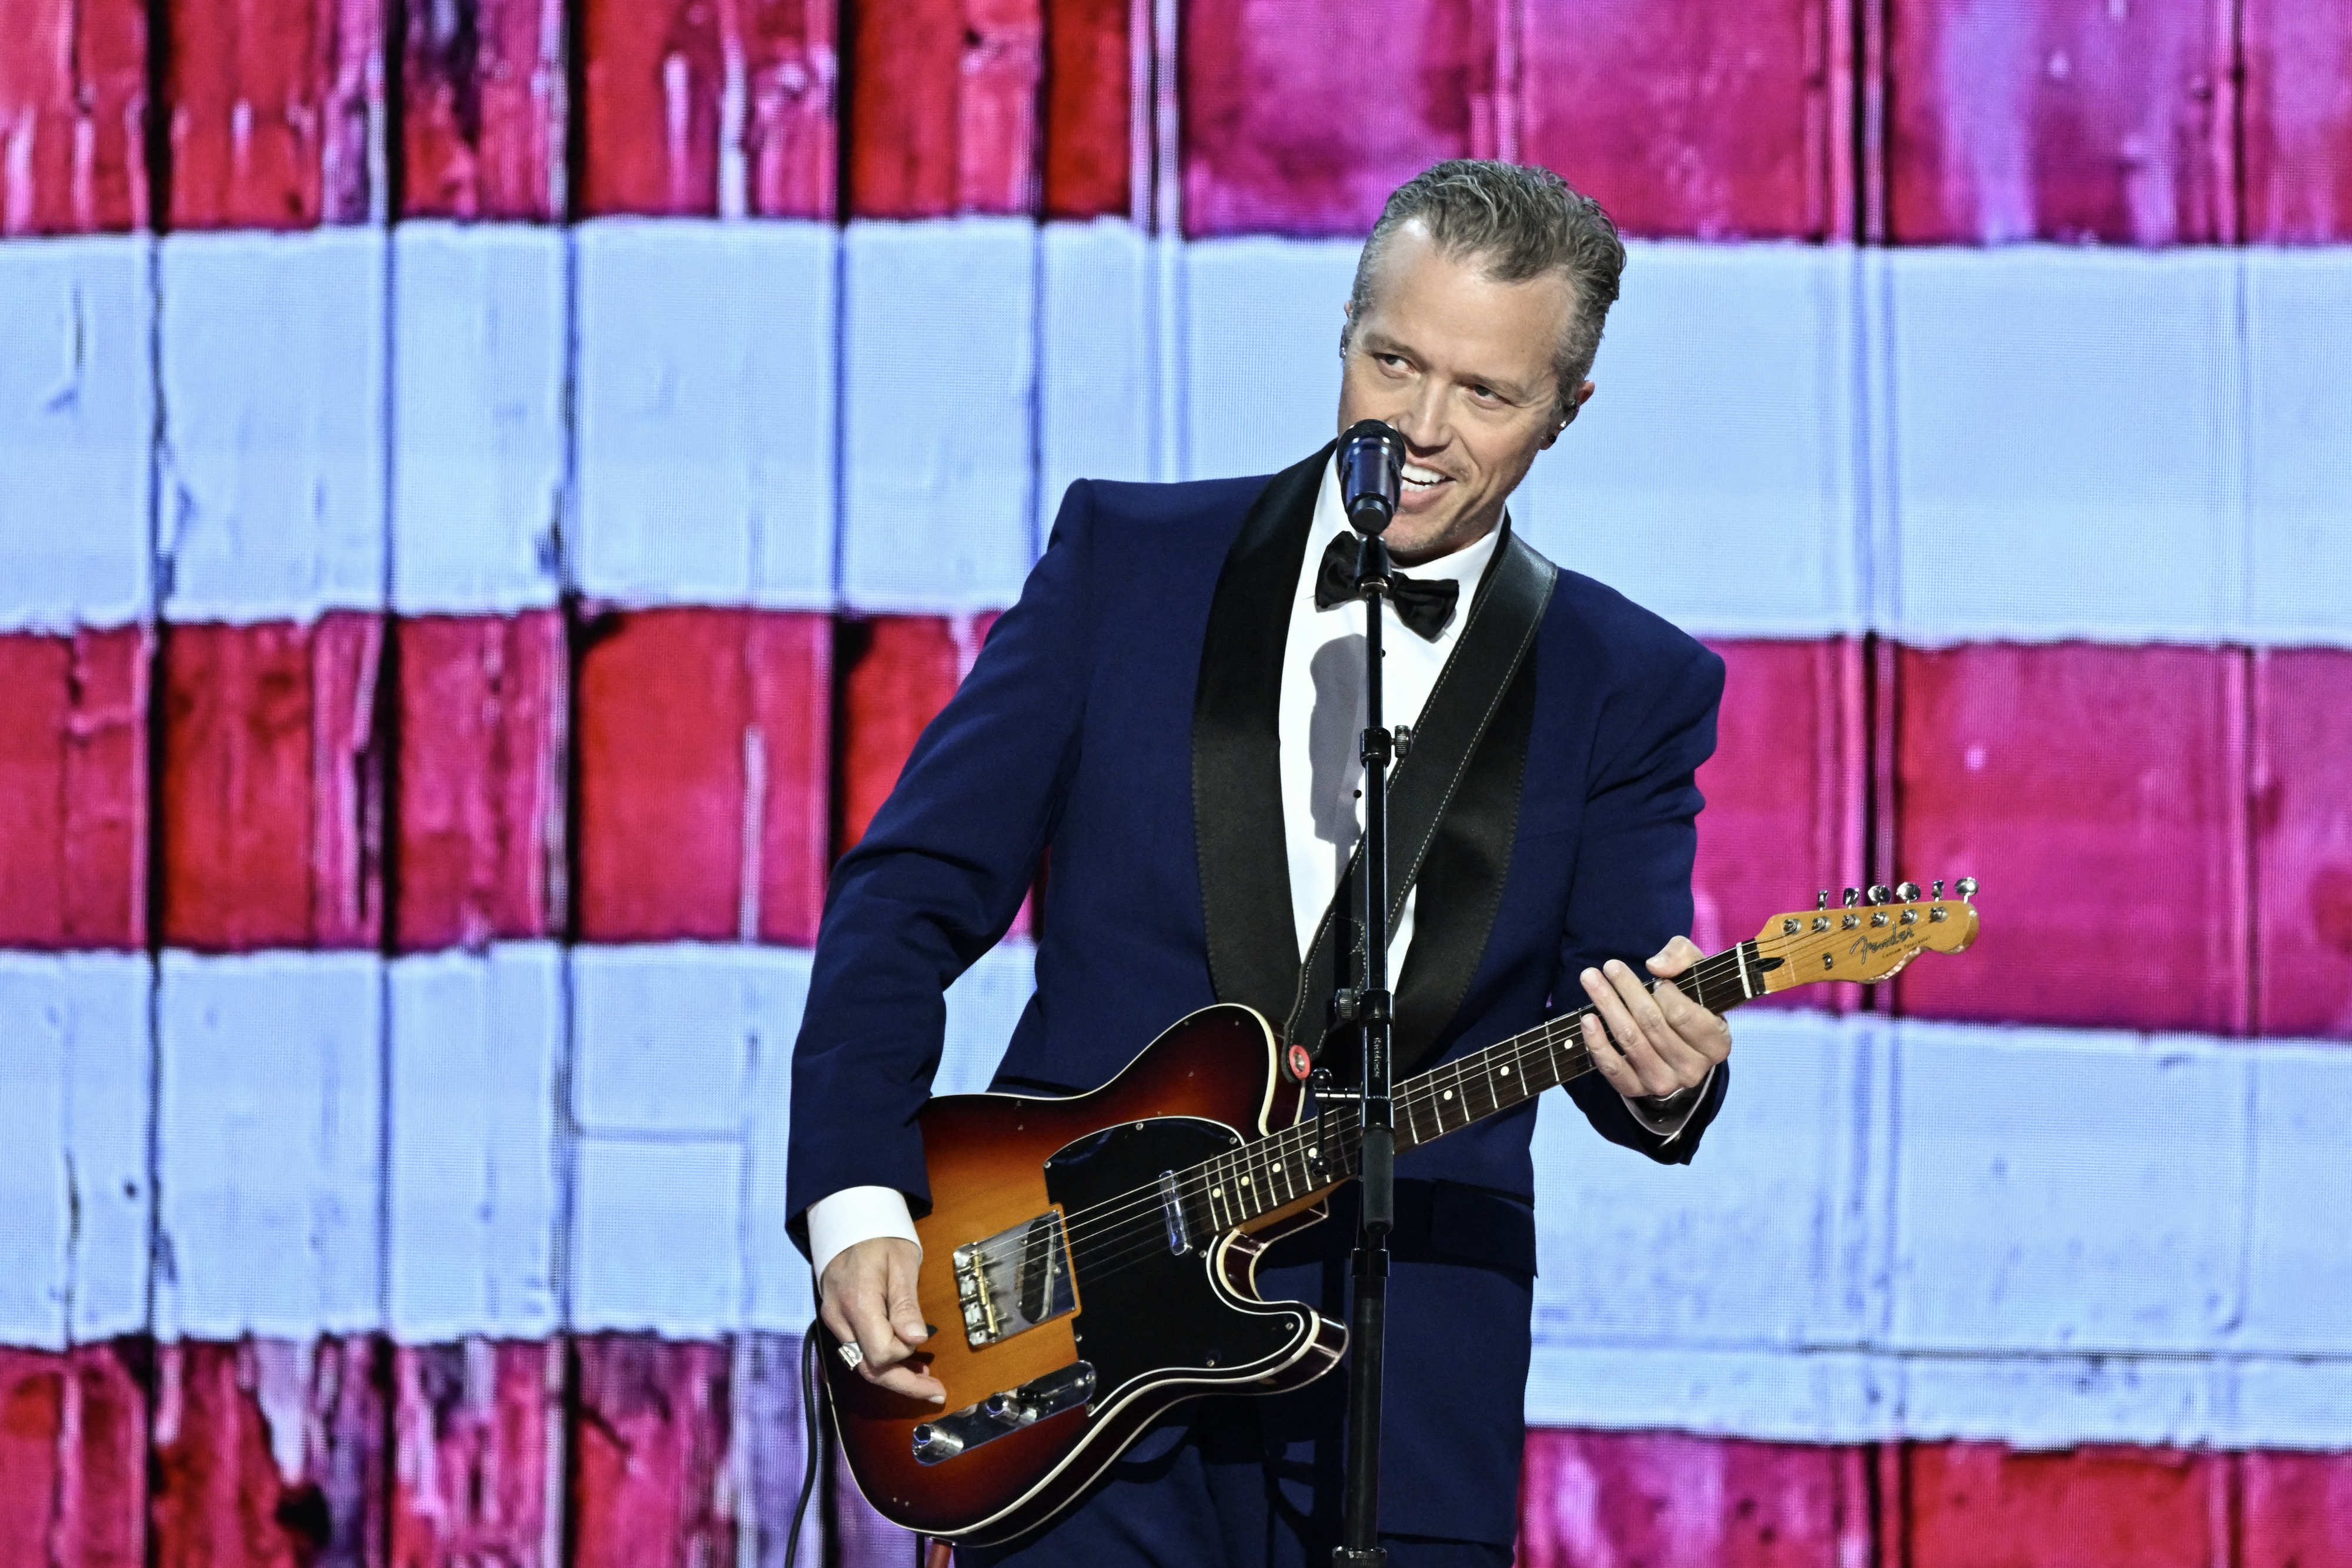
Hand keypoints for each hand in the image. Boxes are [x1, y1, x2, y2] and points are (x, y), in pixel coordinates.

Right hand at [819, 1237, 944, 1403]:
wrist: (850, 1221)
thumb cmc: (879, 1237)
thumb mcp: (902, 1263)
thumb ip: (906, 1304)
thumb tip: (916, 1340)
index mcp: (859, 1303)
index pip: (881, 1353)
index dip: (905, 1354)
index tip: (923, 1339)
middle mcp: (841, 1318)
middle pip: (869, 1369)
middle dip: (904, 1385)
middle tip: (936, 1393)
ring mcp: (836, 1321)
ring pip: (863, 1363)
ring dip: (895, 1374)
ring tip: (925, 1379)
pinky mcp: (838, 1320)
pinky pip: (858, 1350)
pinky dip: (882, 1360)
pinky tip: (904, 1361)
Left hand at [1577, 936, 1732, 1099]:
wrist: (1680, 1045)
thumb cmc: (1690, 1003)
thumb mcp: (1697, 974)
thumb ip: (1683, 957)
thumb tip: (1656, 966)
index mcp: (1716, 1044)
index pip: (1683, 1015)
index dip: (1664, 992)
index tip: (1653, 976)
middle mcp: (1693, 1069)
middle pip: (1652, 1024)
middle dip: (1627, 990)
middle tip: (1610, 966)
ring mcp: (1664, 1083)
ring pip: (1631, 1040)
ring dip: (1607, 1006)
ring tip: (1591, 979)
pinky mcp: (1636, 1089)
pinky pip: (1613, 1068)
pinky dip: (1597, 1042)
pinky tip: (1587, 1018)